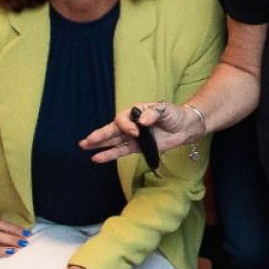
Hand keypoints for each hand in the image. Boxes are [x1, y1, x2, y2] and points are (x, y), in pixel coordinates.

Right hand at [81, 100, 200, 162]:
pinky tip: (96, 158)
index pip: (123, 118)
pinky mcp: (136, 147)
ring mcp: (132, 136)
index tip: (136, 132)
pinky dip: (109, 154)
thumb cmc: (174, 115)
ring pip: (112, 140)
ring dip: (99, 144)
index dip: (126, 126)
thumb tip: (142, 121)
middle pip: (112, 129)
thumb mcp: (166, 110)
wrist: (184, 127)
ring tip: (83, 146)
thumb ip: (154, 113)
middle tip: (87, 140)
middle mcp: (131, 123)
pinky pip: (120, 151)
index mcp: (136, 111)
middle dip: (100, 134)